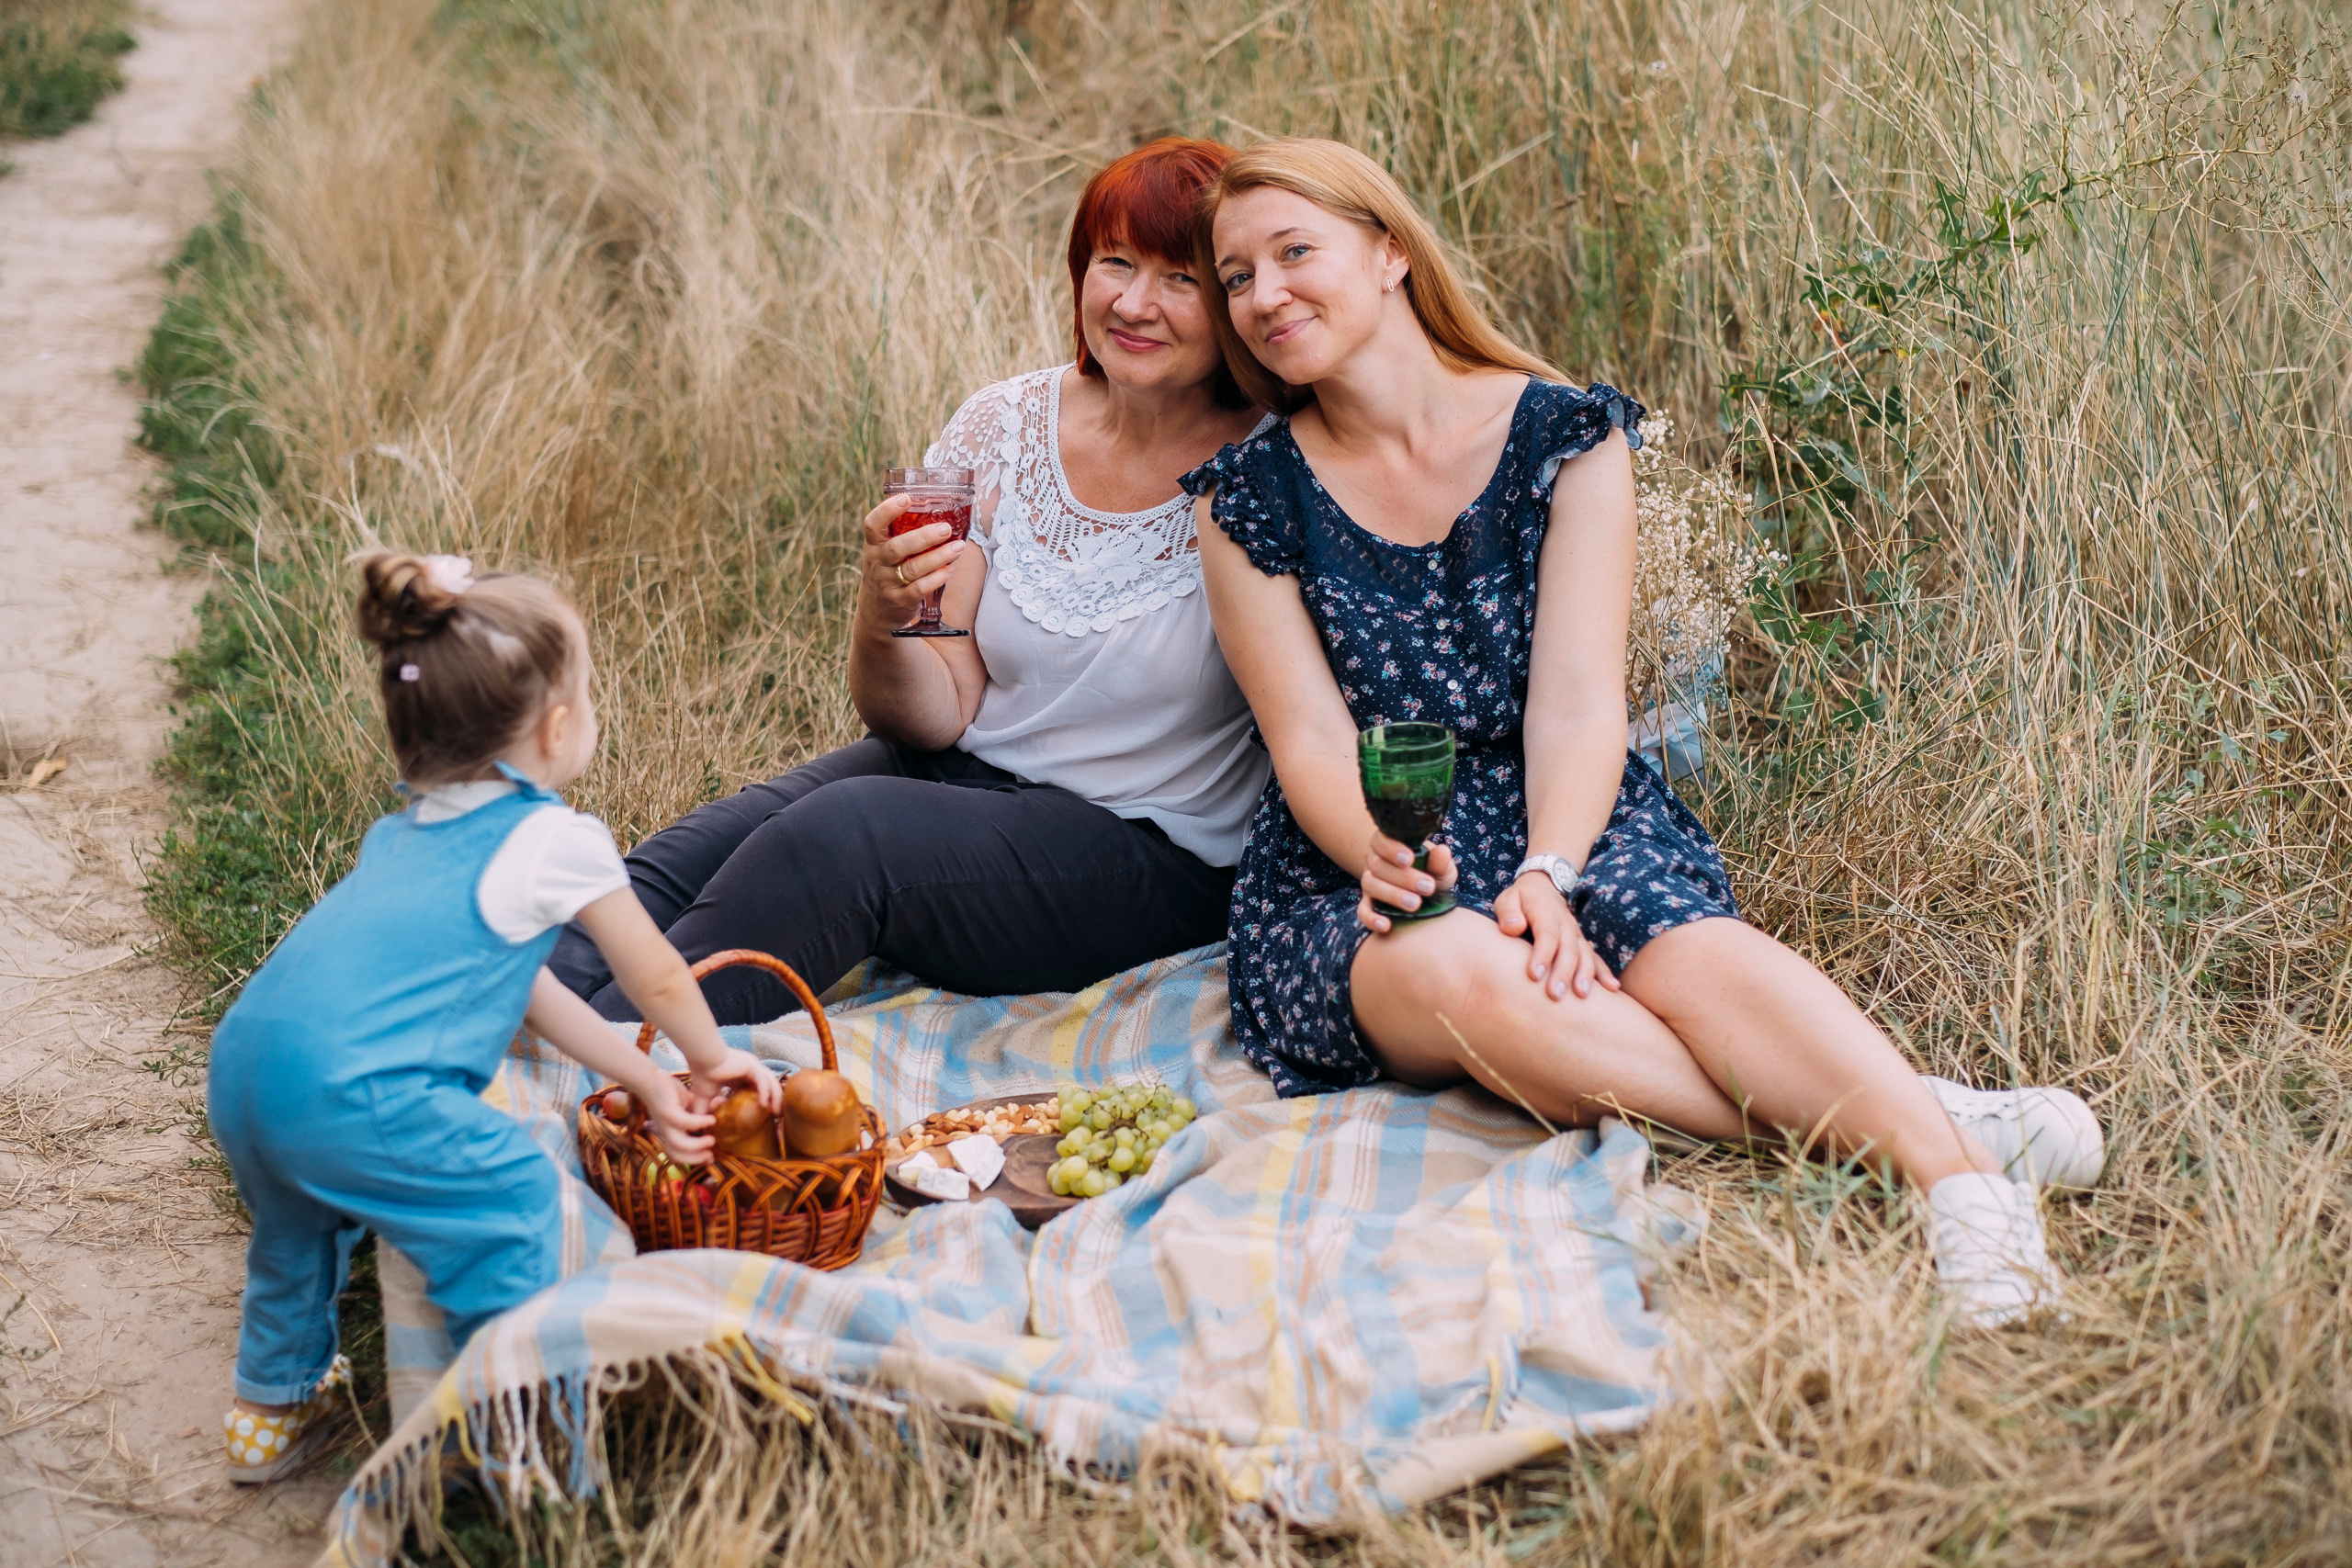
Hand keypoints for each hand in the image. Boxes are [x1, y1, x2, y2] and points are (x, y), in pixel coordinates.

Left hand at [636, 1072, 717, 1165]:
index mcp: (671, 1131)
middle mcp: (666, 1131)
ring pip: (678, 1144)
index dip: (694, 1160)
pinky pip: (684, 1122)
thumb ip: (701, 1109)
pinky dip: (699, 1123)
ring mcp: (666, 1123)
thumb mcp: (688, 1103)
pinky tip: (711, 1119)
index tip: (711, 1158)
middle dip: (695, 1159)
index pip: (679, 1153)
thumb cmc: (669, 1091)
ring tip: (712, 1141)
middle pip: (676, 1155)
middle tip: (711, 1156)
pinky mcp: (667, 1112)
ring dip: (697, 1146)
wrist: (651, 1078)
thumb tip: (720, 1106)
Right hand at [684, 1048, 779, 1113]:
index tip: (765, 1117)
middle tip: (777, 1116)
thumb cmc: (702, 1074)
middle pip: (769, 1086)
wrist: (701, 1060)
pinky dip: (765, 1092)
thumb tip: (699, 1124)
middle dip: (775, 1101)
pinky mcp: (752, 1065)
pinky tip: (764, 1104)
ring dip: (775, 1097)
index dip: (763, 1102)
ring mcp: (753, 1066)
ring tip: (777, 1113)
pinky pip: (763, 1080)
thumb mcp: (704, 1097)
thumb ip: (704, 1109)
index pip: (757, 1089)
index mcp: (741, 1076)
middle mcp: (750, 1070)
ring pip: (770, 1082)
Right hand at [861, 493, 964, 625]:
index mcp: (874, 545)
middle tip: (946, 528)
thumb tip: (940, 510)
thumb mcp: (885, 551)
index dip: (887, 510)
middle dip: (924, 537)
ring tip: (958, 547)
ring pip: (912, 568)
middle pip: (897, 547)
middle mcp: (877, 562)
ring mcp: (887, 583)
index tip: (906, 498)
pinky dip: (936, 578)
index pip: (873, 524)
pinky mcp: (899, 600)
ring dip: (938, 557)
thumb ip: (902, 533)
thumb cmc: (888, 571)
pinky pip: (919, 589)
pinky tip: (950, 569)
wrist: (876, 611)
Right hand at [1357, 830, 1457, 933]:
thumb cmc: (1433, 874)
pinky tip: (1385, 925)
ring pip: (1370, 885)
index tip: (1410, 859)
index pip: (1381, 840)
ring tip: (1416, 904)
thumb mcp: (1440, 867)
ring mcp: (1370, 884)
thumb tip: (1442, 851)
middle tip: (1428, 887)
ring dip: (1392, 894)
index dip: (1392, 849)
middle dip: (1403, 877)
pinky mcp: (1368, 905)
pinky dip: (1371, 918)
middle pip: (1377, 864)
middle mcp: (1375, 862)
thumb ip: (1440, 861)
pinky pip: (1363, 911)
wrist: (1425, 895)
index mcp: (1390, 846)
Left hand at [1495, 872, 1617, 999]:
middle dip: (1563, 972)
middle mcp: (1565, 924)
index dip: (1542, 954)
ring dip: (1585, 975)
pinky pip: (1595, 958)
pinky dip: (1604, 972)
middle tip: (1555, 995)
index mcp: (1545, 912)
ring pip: (1584, 954)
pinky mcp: (1581, 944)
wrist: (1542, 889)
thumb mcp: (1507, 899)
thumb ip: (1508, 913)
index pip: (1546, 934)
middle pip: (1568, 949)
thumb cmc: (1519, 900)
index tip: (1534, 975)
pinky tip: (1612, 988)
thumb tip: (1513, 928)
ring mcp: (1576, 934)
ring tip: (1582, 995)